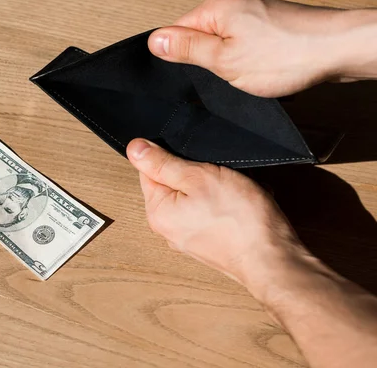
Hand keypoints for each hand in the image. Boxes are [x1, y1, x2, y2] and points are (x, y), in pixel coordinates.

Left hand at [127, 138, 307, 290]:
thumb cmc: (239, 220)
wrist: (274, 259)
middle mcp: (168, 228)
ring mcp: (190, 237)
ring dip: (216, 184)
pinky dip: (227, 200)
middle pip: (174, 182)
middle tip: (216, 172)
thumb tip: (134, 149)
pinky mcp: (211, 240)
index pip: (149, 170)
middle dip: (197, 171)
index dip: (171, 155)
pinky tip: (241, 201)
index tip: (193, 156)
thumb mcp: (198, 177)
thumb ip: (163, 163)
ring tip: (233, 187)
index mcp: (157, 212)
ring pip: (197, 194)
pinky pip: (213, 210)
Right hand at [148, 0, 376, 96]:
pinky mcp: (267, 26)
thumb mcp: (224, 61)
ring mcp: (251, 14)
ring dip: (227, 65)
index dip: (178, 58)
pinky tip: (257, 71)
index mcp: (215, 8)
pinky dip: (245, 62)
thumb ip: (187, 49)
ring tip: (242, 74)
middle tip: (220, 78)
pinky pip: (241, 46)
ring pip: (221, 45)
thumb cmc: (287, 55)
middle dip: (205, 63)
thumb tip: (156, 41)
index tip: (190, 75)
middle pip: (199, 38)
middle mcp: (232, 5)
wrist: (337, 50)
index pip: (175, 32)